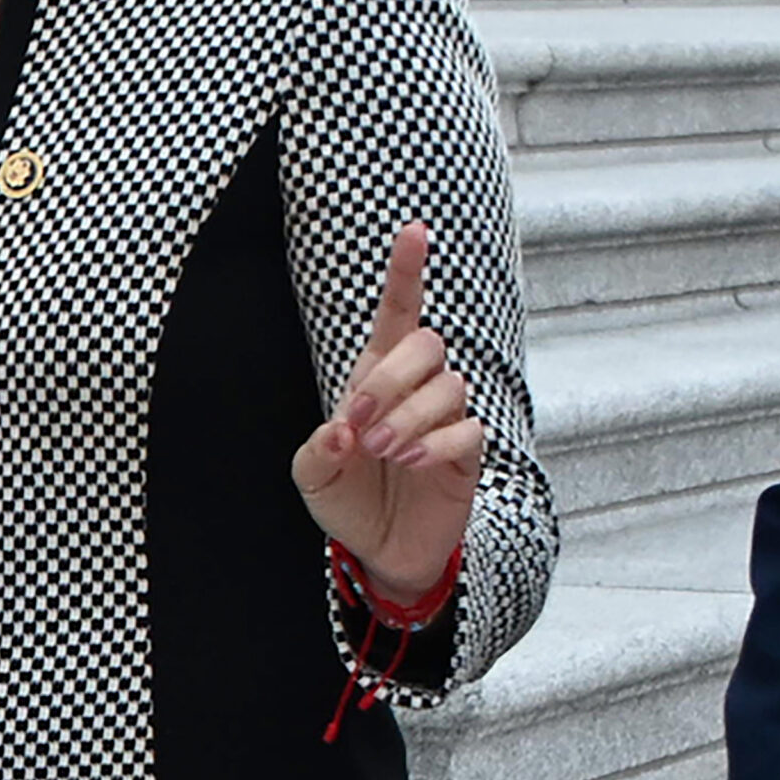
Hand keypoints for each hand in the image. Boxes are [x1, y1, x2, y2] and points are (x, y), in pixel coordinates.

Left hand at [290, 222, 482, 604]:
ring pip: (447, 387)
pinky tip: (409, 462)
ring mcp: (446, 417)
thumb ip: (320, 447)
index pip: (398, 313)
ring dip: (408, 418)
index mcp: (376, 373)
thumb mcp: (312, 472)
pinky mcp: (467, 453)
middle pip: (427, 345)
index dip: (406, 272)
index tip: (414, 231)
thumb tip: (345, 429)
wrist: (378, 548)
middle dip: (391, 379)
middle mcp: (417, 386)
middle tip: (361, 423)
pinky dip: (434, 444)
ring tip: (383, 452)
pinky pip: (466, 430)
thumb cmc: (346, 496)